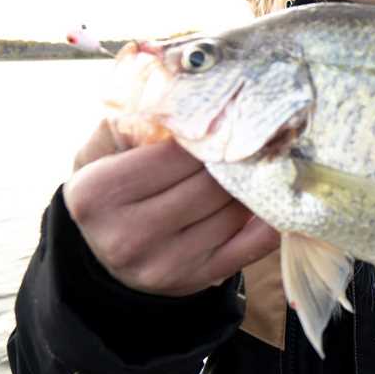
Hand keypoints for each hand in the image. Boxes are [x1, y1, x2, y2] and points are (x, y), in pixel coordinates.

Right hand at [63, 120, 279, 296]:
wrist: (102, 258)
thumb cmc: (108, 193)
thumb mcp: (98, 154)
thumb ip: (128, 121)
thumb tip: (177, 92)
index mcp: (99, 194)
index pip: (176, 155)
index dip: (208, 136)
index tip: (229, 120)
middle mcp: (128, 234)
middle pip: (210, 185)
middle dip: (235, 160)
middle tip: (257, 138)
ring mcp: (164, 263)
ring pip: (234, 212)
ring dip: (253, 187)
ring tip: (262, 164)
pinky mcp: (195, 280)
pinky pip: (253, 245)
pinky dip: (270, 219)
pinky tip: (276, 199)